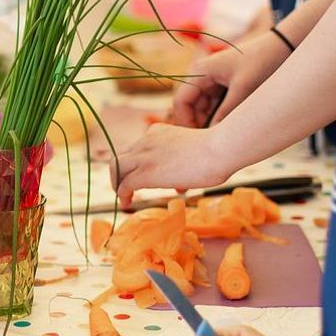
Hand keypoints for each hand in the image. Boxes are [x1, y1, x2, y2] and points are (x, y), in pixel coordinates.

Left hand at [111, 123, 230, 207]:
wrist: (219, 148)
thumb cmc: (217, 151)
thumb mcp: (193, 152)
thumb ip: (182, 165)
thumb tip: (179, 185)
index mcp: (157, 132)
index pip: (138, 148)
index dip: (138, 164)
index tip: (146, 177)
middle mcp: (147, 140)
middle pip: (122, 156)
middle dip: (122, 173)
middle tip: (129, 187)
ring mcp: (144, 155)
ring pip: (117, 168)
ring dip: (117, 183)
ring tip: (124, 197)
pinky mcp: (146, 172)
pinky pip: (124, 184)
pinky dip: (122, 195)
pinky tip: (127, 204)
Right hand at [170, 31, 290, 127]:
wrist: (283, 46)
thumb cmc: (262, 62)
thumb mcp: (243, 90)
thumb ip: (226, 114)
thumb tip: (213, 137)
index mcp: (200, 72)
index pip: (180, 103)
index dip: (186, 122)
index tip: (201, 139)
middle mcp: (201, 75)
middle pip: (190, 107)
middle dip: (200, 123)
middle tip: (216, 140)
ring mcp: (211, 80)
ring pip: (202, 108)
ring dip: (211, 120)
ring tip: (226, 132)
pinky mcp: (221, 84)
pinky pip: (213, 105)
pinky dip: (220, 115)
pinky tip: (232, 123)